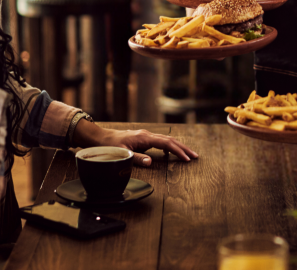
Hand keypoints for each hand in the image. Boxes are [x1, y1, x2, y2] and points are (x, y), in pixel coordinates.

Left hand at [80, 124, 198, 165]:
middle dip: (183, 148)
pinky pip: (160, 142)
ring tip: (188, 155)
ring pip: (167, 140)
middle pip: (170, 140)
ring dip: (178, 147)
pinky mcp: (144, 139)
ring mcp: (146, 136)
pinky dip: (169, 147)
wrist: (100, 138)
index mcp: (144, 138)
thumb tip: (151, 162)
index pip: (166, 143)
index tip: (187, 159)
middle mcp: (147, 135)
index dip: (178, 151)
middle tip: (195, 156)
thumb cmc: (109, 146)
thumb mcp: (122, 154)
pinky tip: (171, 153)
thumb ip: (136, 158)